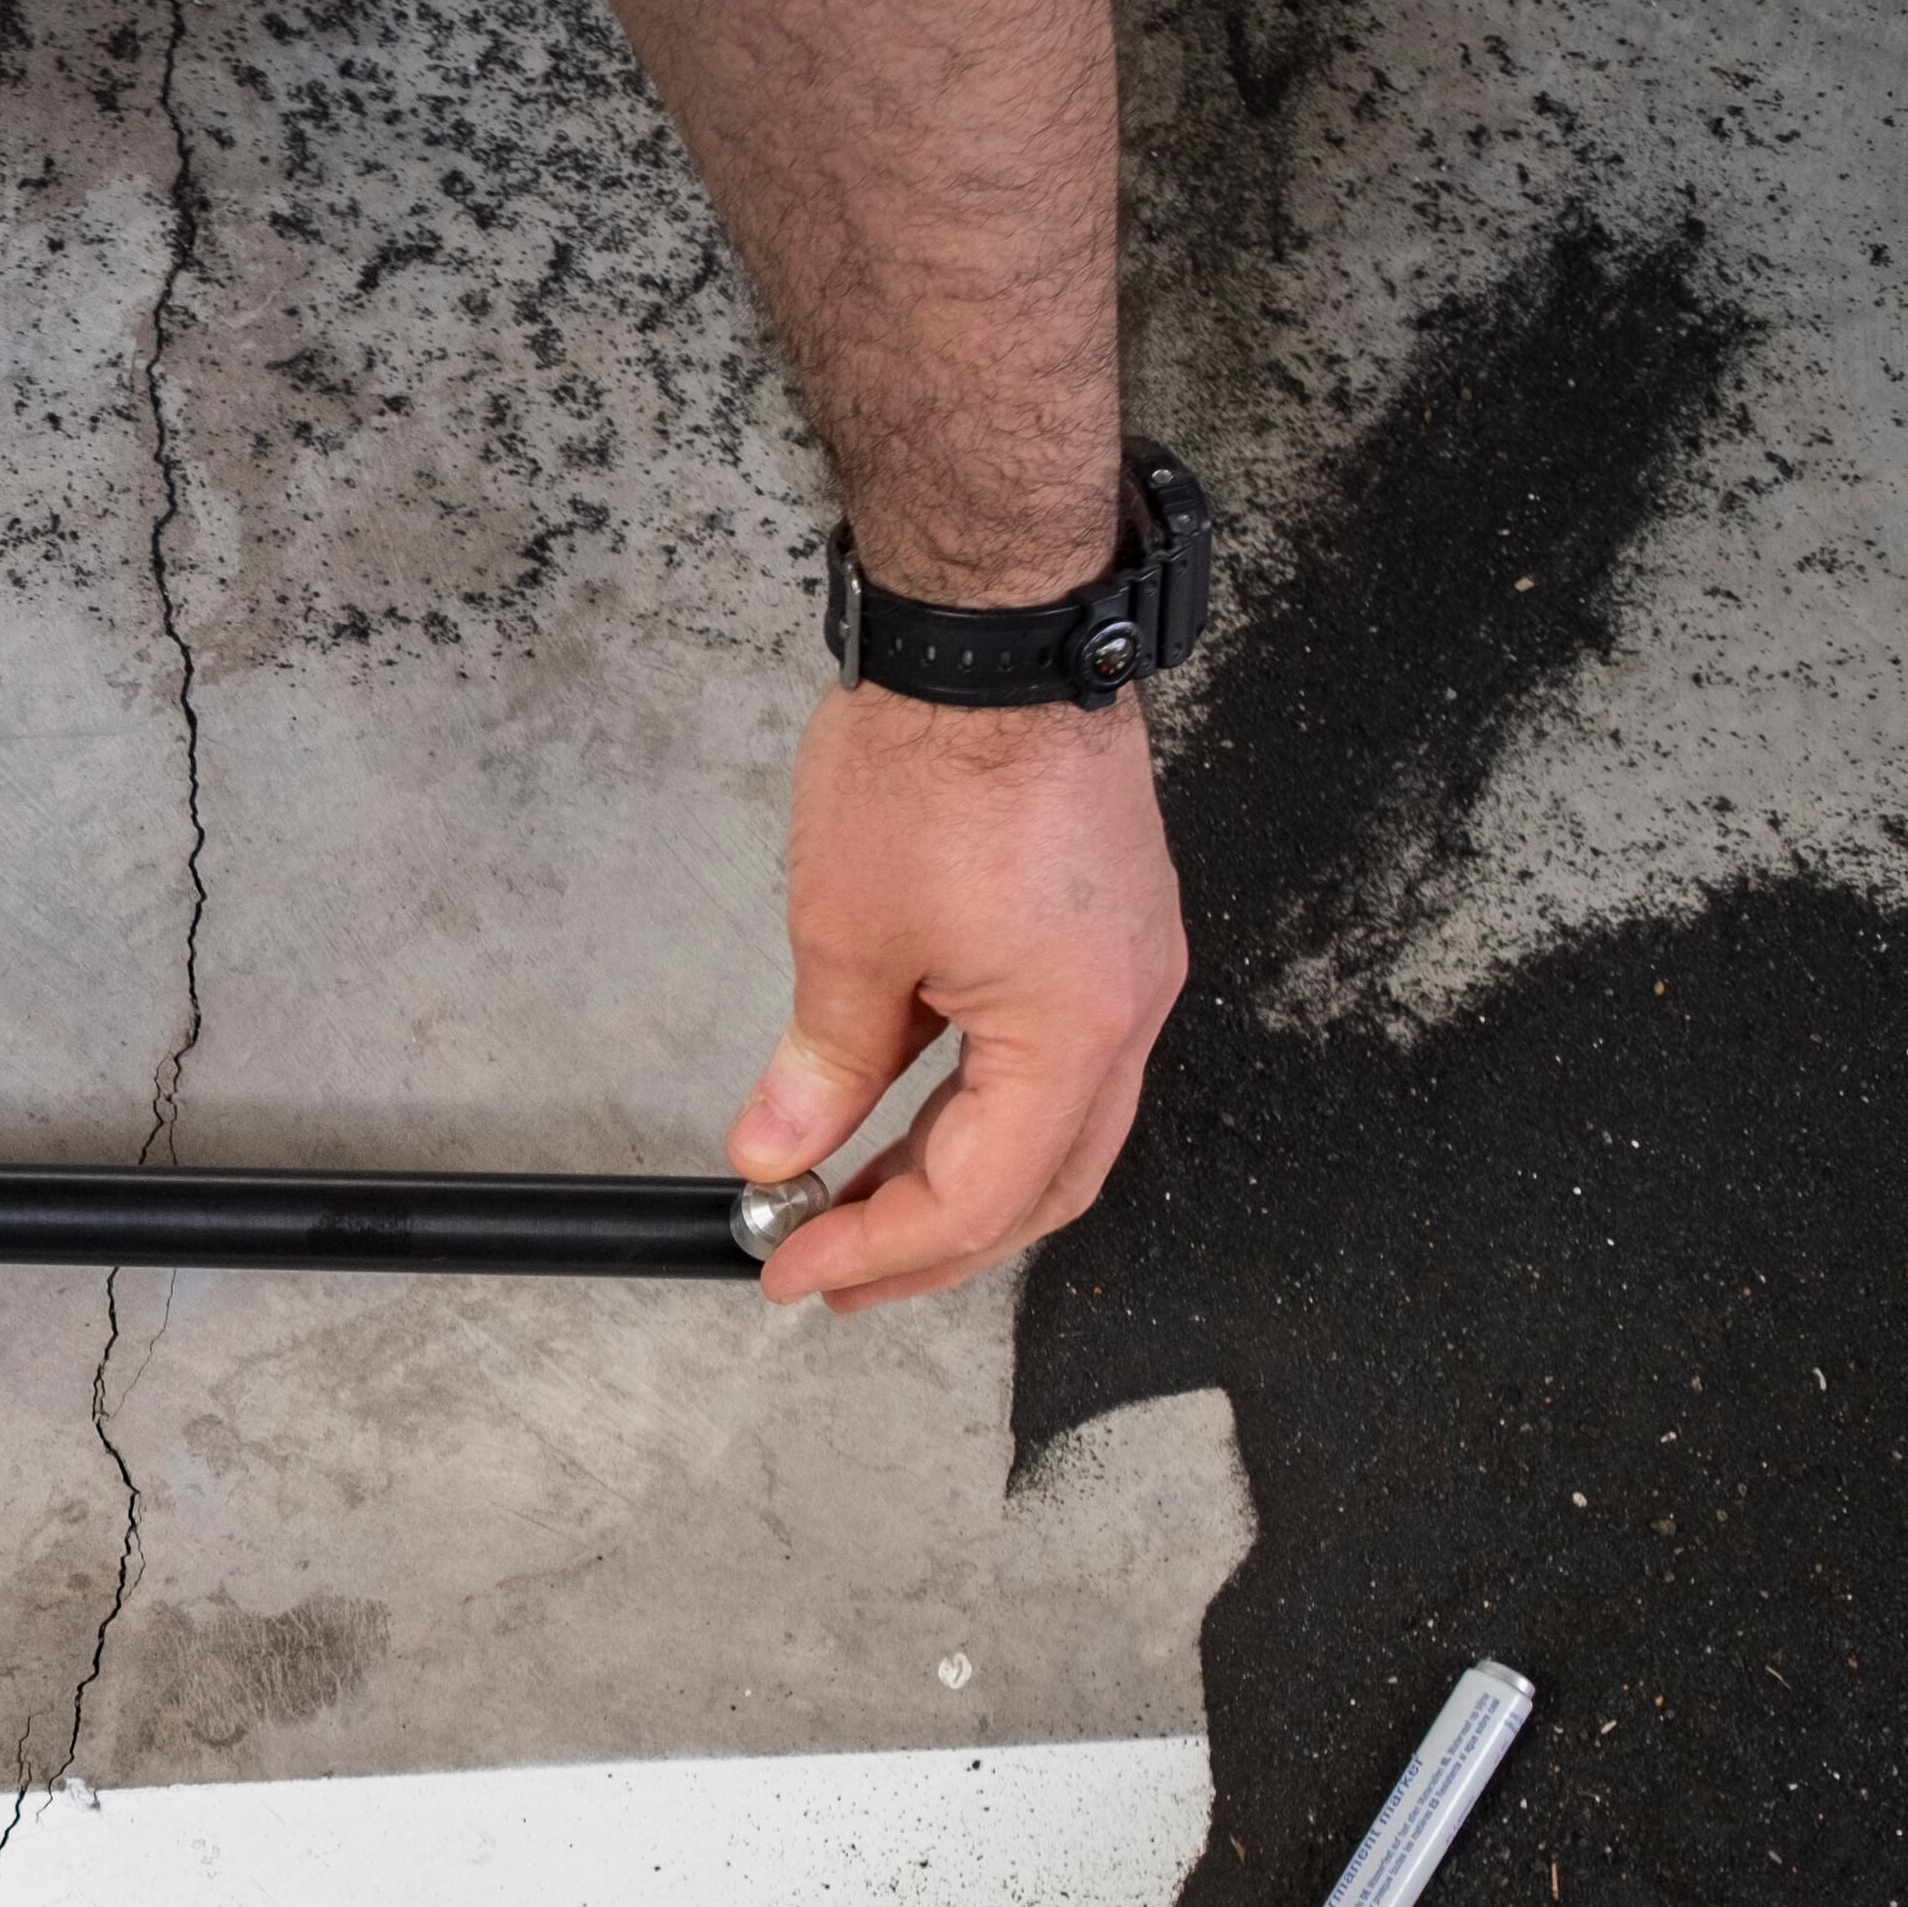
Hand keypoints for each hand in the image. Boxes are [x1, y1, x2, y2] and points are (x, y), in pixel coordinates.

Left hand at [730, 679, 1185, 1308]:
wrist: (993, 635)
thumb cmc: (941, 758)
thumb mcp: (848, 939)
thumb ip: (822, 1069)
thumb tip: (779, 1153)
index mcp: (1077, 1033)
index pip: (978, 1199)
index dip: (880, 1253)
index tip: (794, 1271)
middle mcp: (1128, 1012)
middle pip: (1038, 1187)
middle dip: (931, 1243)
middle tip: (832, 1270)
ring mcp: (1126, 972)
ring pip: (1053, 1133)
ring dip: (956, 1182)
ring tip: (855, 1208)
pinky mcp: (1104, 935)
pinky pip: (1054, 1063)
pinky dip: (977, 1111)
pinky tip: (901, 1121)